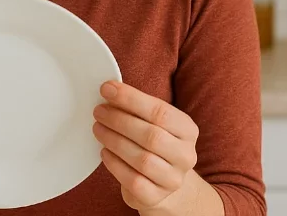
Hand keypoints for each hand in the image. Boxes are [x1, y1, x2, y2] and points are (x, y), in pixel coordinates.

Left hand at [92, 81, 198, 211]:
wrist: (164, 183)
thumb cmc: (154, 144)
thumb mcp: (154, 123)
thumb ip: (137, 108)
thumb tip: (109, 90)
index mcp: (188, 130)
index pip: (161, 111)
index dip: (131, 99)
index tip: (106, 89)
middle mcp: (185, 155)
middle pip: (151, 136)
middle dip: (119, 120)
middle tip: (98, 111)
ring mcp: (173, 179)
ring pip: (142, 159)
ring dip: (114, 141)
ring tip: (98, 129)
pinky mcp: (156, 197)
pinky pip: (133, 180)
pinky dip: (115, 164)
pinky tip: (104, 152)